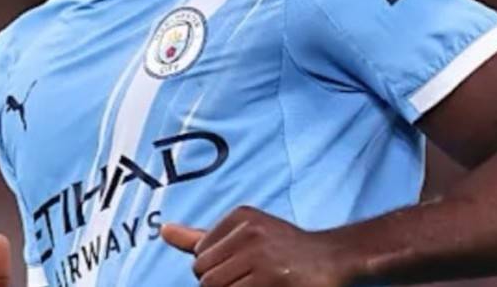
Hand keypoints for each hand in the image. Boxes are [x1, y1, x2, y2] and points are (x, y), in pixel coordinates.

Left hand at [161, 206, 355, 286]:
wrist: (333, 259)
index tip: (246, 266)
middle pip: (203, 274)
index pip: (199, 255)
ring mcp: (260, 254)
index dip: (218, 270)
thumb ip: (201, 237)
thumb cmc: (283, 250)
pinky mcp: (271, 278)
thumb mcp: (242, 235)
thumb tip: (163, 230)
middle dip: (220, 285)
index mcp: (240, 216)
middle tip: (250, 279)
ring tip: (257, 283)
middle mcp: (249, 230)